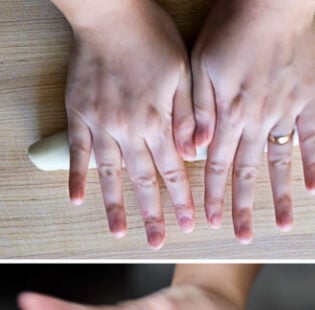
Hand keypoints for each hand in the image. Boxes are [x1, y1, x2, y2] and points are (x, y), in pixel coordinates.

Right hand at [61, 0, 195, 247]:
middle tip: (157, 243)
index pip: (173, 171)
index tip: (190, 225)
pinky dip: (78, 176)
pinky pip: (78, 152)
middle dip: (153, 215)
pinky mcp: (78, 114)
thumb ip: (191, 117)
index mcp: (158, 122)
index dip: (182, 200)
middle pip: (143, 181)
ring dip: (116, 206)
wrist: (109, 13)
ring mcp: (101, 124)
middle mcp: (129, 130)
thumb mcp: (186, 74)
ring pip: (110, 174)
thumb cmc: (153, 39)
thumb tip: (197, 155)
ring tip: (120, 233)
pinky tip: (78, 199)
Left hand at [191, 0, 314, 242]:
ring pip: (280, 164)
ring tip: (283, 226)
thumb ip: (197, 110)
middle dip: (242, 209)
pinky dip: (313, 165)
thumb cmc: (230, 27)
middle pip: (247, 173)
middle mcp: (257, 121)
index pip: (217, 165)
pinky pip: (312, 140)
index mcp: (227, 114)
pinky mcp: (308, 102)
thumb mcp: (199, 64)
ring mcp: (285, 114)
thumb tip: (192, 151)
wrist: (272, 2)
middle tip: (241, 239)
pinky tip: (313, 189)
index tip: (211, 222)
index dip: (213, 195)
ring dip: (280, 197)